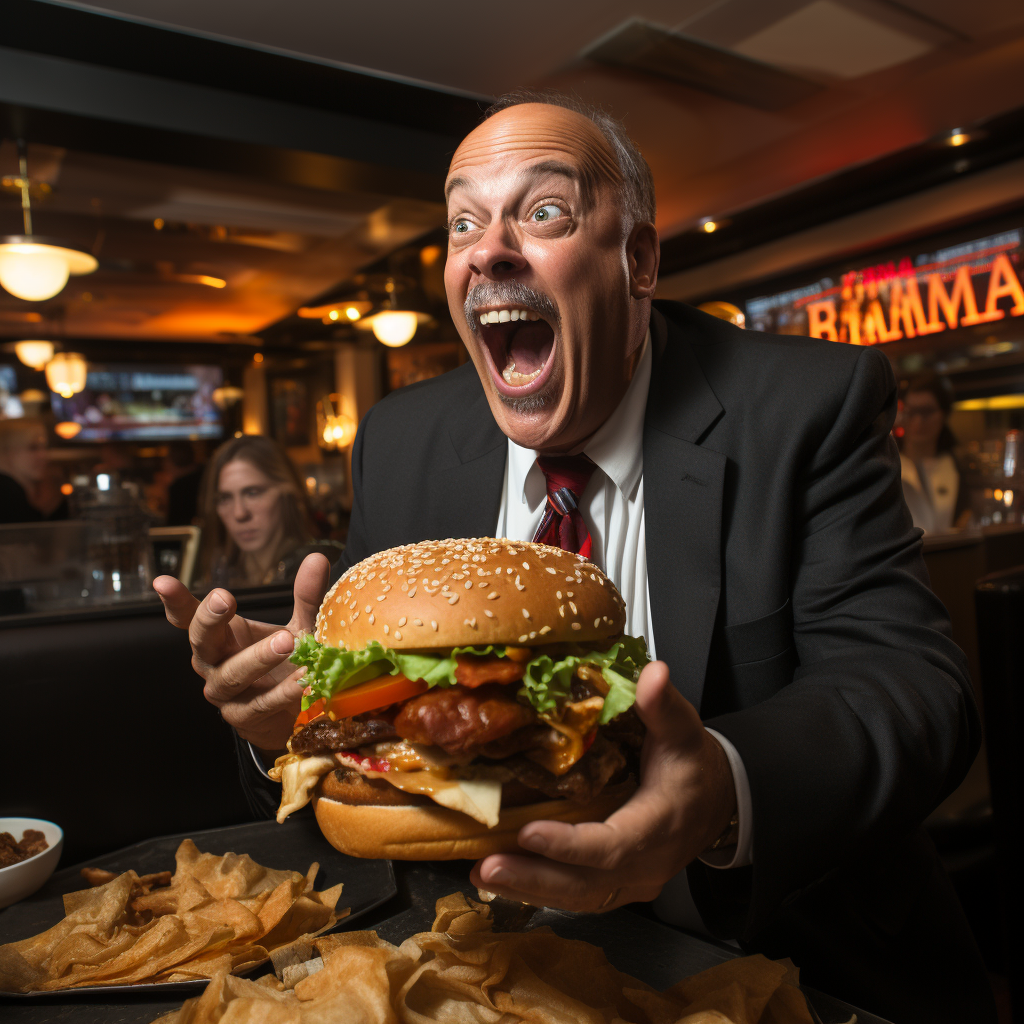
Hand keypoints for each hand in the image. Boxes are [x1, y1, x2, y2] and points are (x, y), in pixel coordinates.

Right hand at [153, 553, 330, 750]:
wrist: (291, 713)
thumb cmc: (286, 663)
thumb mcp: (298, 626)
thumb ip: (305, 597)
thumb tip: (317, 558)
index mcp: (220, 635)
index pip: (189, 617)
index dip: (175, 601)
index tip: (162, 582)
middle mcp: (213, 662)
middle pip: (201, 640)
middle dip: (211, 619)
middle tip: (225, 598)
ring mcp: (225, 693)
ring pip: (231, 674)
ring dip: (258, 657)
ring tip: (287, 642)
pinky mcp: (244, 718)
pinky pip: (260, 703)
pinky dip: (282, 691)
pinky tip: (303, 678)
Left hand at [470, 660, 736, 911]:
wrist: (718, 802)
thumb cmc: (693, 765)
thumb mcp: (682, 730)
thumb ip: (662, 704)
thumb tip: (653, 674)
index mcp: (659, 825)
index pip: (612, 845)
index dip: (569, 845)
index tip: (528, 832)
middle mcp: (644, 864)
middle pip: (586, 882)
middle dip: (534, 876)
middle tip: (488, 866)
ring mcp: (631, 882)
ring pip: (577, 896)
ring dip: (528, 889)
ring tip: (483, 874)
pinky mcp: (618, 886)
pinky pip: (577, 896)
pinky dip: (539, 891)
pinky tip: (504, 882)